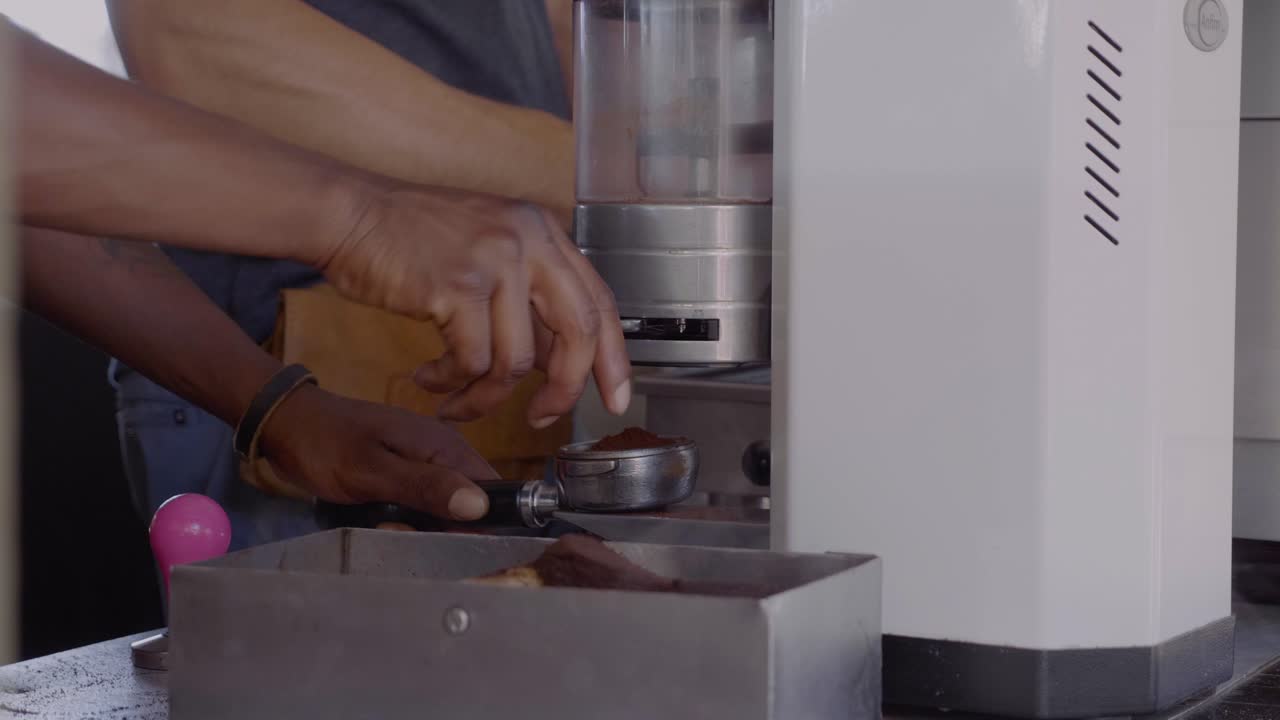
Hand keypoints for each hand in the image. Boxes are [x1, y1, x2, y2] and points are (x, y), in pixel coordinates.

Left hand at [258, 384, 498, 519]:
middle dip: (444, 530)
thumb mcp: (372, 471)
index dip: (487, 520)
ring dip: (420, 529)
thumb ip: (426, 487)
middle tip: (403, 534)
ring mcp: (419, 466)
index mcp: (442, 444)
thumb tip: (480, 505)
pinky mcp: (400, 478)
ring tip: (383, 528)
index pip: (490, 486)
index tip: (462, 547)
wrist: (283, 424)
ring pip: (441, 511)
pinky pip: (418, 508)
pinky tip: (379, 525)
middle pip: (466, 504)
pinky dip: (404, 522)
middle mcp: (438, 454)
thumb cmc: (325, 444)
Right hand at [320, 183, 631, 426]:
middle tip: (543, 418)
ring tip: (456, 401)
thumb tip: (556, 361)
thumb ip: (527, 298)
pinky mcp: (456, 285)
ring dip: (484, 396)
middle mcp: (527, 239)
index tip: (615, 396)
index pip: (599, 300)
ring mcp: (494, 259)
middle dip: (566, 388)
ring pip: (517, 359)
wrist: (349, 214)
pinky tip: (430, 378)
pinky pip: (471, 361)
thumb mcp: (487, 252)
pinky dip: (451, 382)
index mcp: (542, 231)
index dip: (613, 356)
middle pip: (577, 331)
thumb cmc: (409, 239)